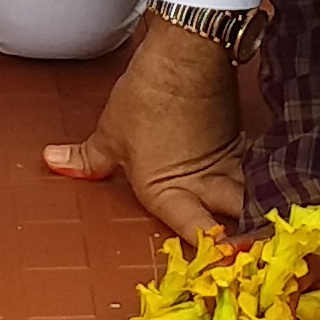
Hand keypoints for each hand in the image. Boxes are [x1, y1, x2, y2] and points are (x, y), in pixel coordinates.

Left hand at [40, 20, 245, 238]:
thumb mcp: (109, 134)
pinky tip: (259, 185)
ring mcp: (226, 162)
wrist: (186, 54)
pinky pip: (250, 169)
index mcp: (169, 192)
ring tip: (264, 227)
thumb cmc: (148, 95)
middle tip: (254, 250)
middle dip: (248, 237)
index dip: (213, 252)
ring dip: (254, 210)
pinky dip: (255, 179)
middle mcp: (204, 184)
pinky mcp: (238, 139)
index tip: (221, 265)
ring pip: (250, 197)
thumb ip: (87, 160)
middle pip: (238, 221)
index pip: (199, 233)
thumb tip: (55, 162)